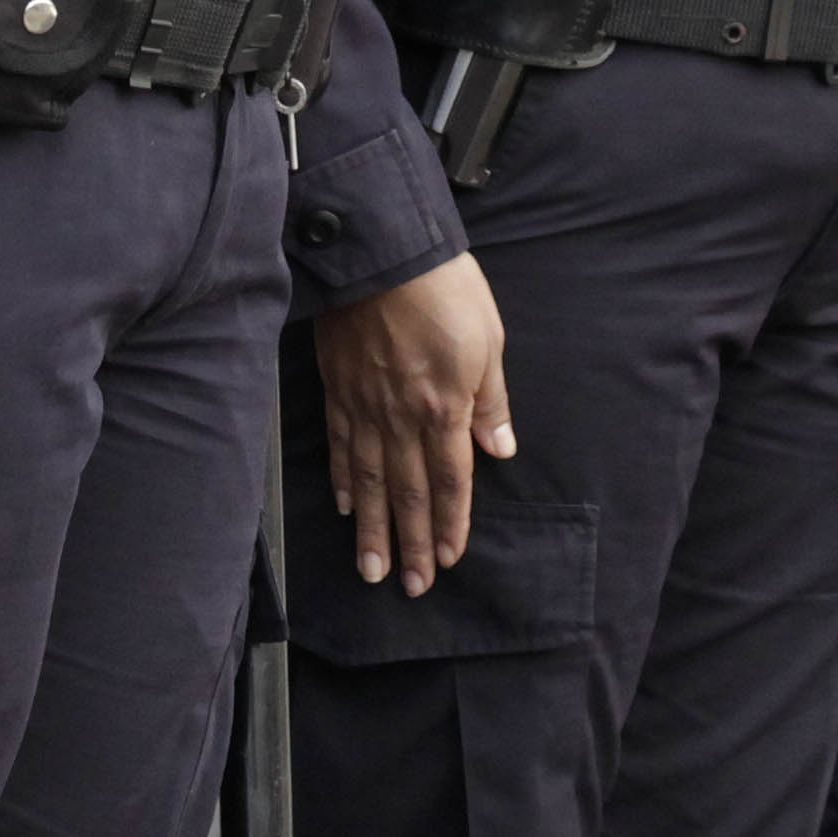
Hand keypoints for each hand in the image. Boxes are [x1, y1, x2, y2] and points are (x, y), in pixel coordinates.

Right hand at [316, 256, 513, 591]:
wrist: (381, 249)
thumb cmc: (442, 287)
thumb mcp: (488, 338)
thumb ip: (490, 399)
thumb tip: (499, 447)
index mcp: (444, 407)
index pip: (449, 480)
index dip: (449, 524)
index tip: (447, 560)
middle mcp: (402, 417)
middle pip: (407, 492)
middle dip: (409, 544)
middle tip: (409, 587)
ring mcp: (365, 405)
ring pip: (370, 481)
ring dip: (372, 528)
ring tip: (371, 569)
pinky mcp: (338, 387)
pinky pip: (342, 445)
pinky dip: (345, 479)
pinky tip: (346, 506)